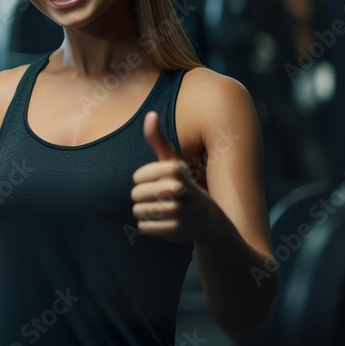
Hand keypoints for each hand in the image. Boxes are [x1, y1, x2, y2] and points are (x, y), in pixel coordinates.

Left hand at [131, 111, 213, 242]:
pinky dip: (147, 226)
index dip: (141, 179)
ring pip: (139, 211)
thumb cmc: (183, 185)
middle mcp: (181, 191)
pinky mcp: (178, 232)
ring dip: (143, 211)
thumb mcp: (173, 163)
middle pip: (136, 194)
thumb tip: (151, 114)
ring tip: (156, 209)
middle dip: (141, 196)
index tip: (153, 179)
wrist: (208, 220)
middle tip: (154, 197)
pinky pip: (145, 227)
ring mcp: (181, 212)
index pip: (139, 176)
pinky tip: (160, 222)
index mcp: (177, 171)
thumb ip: (159, 141)